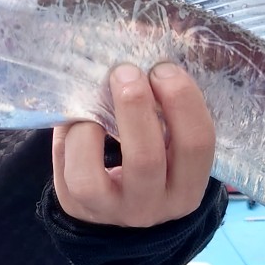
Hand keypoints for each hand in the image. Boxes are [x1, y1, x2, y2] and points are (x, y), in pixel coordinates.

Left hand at [53, 62, 215, 227]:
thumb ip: (167, 111)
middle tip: (125, 72)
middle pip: (146, 159)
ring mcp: (110, 212)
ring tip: (95, 97)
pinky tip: (78, 117)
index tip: (163, 69)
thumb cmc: (153, 156)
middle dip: (134, 106)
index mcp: (187, 186)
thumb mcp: (171, 144)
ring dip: (90, 127)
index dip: (182, 100)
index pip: (197, 144)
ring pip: (92, 178)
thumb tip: (146, 52)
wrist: (120, 203)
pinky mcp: (77, 208)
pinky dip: (70, 137)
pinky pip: (68, 173)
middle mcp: (153, 207)